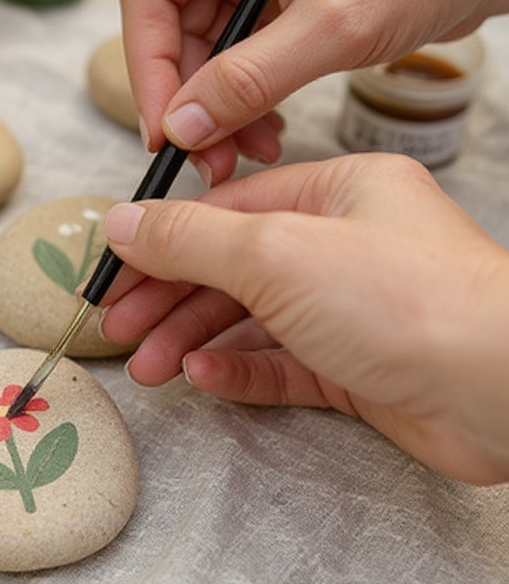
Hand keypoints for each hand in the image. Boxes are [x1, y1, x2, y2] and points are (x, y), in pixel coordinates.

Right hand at [98, 153, 508, 484]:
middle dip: (170, 301)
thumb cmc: (405, 301)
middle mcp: (344, 246)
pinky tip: (204, 378)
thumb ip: (191, 238)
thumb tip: (122, 221)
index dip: (161, 244)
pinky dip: (239, 370)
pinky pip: (282, 364)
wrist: (499, 389)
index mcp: (337, 194)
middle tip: (119, 333)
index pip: (226, 211)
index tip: (113, 276)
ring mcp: (351, 310)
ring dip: (194, 342)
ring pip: (252, 321)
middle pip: (232, 268)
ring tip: (149, 369)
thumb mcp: (276, 252)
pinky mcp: (357, 367)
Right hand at [119, 0, 508, 182]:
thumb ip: (250, 79)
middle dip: (186, 99)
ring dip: (214, 111)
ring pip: (200, 54)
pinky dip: (241, 103)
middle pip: (171, 27)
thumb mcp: (334, 24)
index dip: (149, 63)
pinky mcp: (272, 1)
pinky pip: (233, 62)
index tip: (164, 127)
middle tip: (203, 156)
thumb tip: (181, 127)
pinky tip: (262, 132)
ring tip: (240, 153)